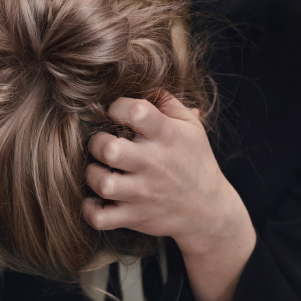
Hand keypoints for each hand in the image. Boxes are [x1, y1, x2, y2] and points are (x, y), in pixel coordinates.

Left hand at [84, 93, 255, 300]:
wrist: (208, 211)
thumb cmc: (195, 162)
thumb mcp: (192, 128)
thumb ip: (168, 102)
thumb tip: (145, 82)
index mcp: (166, 137)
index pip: (136, 112)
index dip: (118, 107)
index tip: (117, 113)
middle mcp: (153, 165)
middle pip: (110, 150)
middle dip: (98, 144)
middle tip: (103, 146)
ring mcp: (142, 193)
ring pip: (102, 183)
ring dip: (93, 176)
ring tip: (101, 171)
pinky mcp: (134, 217)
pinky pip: (100, 218)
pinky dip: (91, 211)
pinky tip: (97, 200)